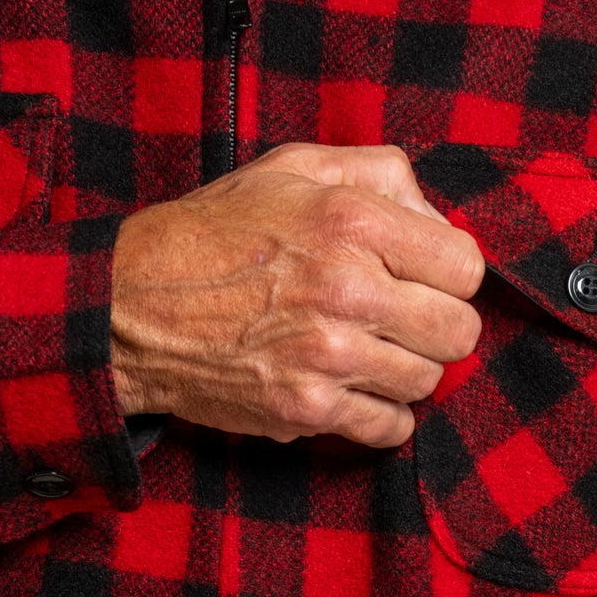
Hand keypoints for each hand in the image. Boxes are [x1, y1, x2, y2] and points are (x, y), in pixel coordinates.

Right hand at [109, 142, 483, 448]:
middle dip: (437, 325)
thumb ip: (378, 174)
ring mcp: (329, 356)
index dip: (449, 274)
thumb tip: (437, 217)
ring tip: (365, 351)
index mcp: (353, 222)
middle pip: (459, 331)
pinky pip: (391, 427)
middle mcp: (349, 289)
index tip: (422, 278)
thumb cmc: (214, 235)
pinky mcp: (308, 410)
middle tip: (401, 320)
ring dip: (405, 369)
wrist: (130, 307)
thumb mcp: (292, 169)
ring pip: (427, 381)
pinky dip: (381, 415)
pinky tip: (352, 388)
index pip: (466, 266)